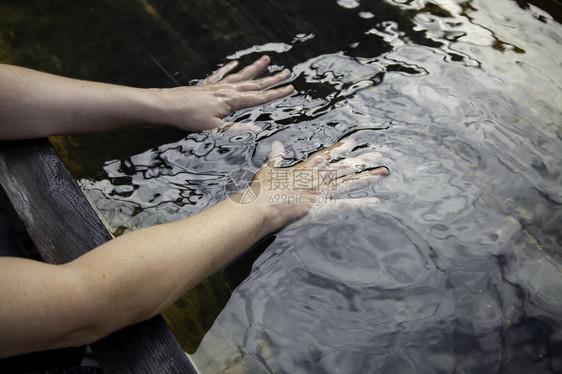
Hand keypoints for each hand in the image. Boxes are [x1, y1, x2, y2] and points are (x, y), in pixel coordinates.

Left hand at [152, 56, 293, 130]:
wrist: (168, 105)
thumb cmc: (189, 118)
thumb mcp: (215, 128)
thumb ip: (237, 129)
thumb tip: (257, 130)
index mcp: (232, 100)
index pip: (260, 97)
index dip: (277, 93)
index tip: (291, 87)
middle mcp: (227, 90)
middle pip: (255, 84)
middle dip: (272, 79)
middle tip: (287, 71)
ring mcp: (217, 86)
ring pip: (241, 76)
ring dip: (255, 69)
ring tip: (266, 59)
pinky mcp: (207, 85)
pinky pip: (222, 74)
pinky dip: (230, 68)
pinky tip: (235, 63)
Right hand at [248, 138, 388, 231]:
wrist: (260, 207)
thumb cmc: (261, 191)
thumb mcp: (267, 170)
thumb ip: (276, 157)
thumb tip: (277, 144)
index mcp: (303, 169)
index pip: (326, 155)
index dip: (341, 148)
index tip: (354, 141)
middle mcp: (315, 178)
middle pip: (343, 167)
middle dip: (361, 160)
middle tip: (378, 155)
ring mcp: (319, 193)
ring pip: (347, 182)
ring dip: (366, 177)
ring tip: (383, 172)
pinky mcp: (320, 208)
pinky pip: (344, 205)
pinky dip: (360, 204)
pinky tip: (374, 201)